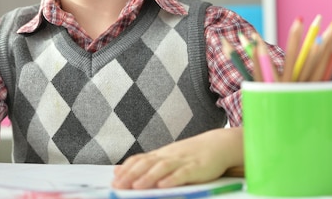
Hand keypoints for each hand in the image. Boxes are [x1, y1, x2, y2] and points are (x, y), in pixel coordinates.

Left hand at [112, 127, 242, 188]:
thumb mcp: (168, 157)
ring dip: (148, 177)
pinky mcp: (197, 168)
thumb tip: (123, 170)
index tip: (114, 180)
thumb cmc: (190, 155)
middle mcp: (168, 156)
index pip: (139, 160)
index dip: (126, 170)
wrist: (217, 145)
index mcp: (160, 154)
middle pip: (147, 164)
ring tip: (136, 187)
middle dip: (131, 175)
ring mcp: (182, 161)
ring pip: (162, 168)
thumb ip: (148, 164)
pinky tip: (164, 185)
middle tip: (118, 186)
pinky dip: (173, 179)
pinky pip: (183, 173)